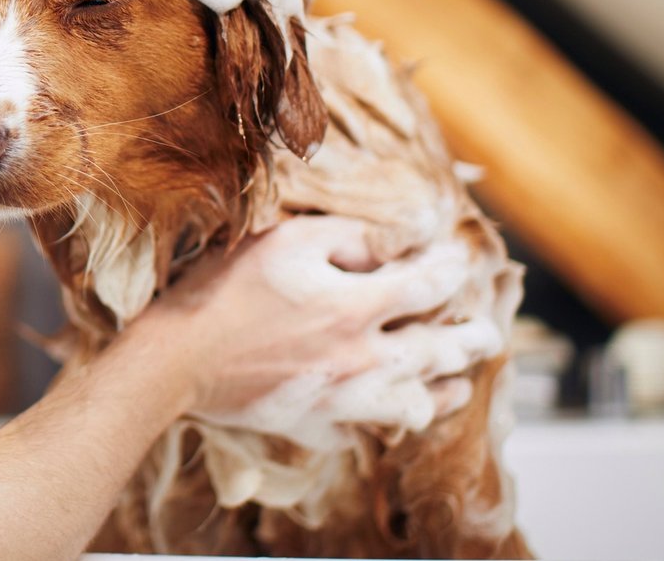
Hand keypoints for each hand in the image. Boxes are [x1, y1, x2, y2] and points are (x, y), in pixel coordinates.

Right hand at [144, 216, 494, 439]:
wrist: (175, 361)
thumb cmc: (222, 292)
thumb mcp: (282, 240)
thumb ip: (345, 238)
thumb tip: (390, 245)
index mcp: (355, 305)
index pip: (430, 284)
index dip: (453, 268)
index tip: (461, 258)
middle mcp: (362, 356)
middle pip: (440, 350)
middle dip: (471, 337)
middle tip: (488, 332)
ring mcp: (343, 396)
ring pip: (418, 399)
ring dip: (448, 386)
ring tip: (463, 379)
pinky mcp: (319, 420)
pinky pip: (375, 426)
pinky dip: (400, 417)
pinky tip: (404, 409)